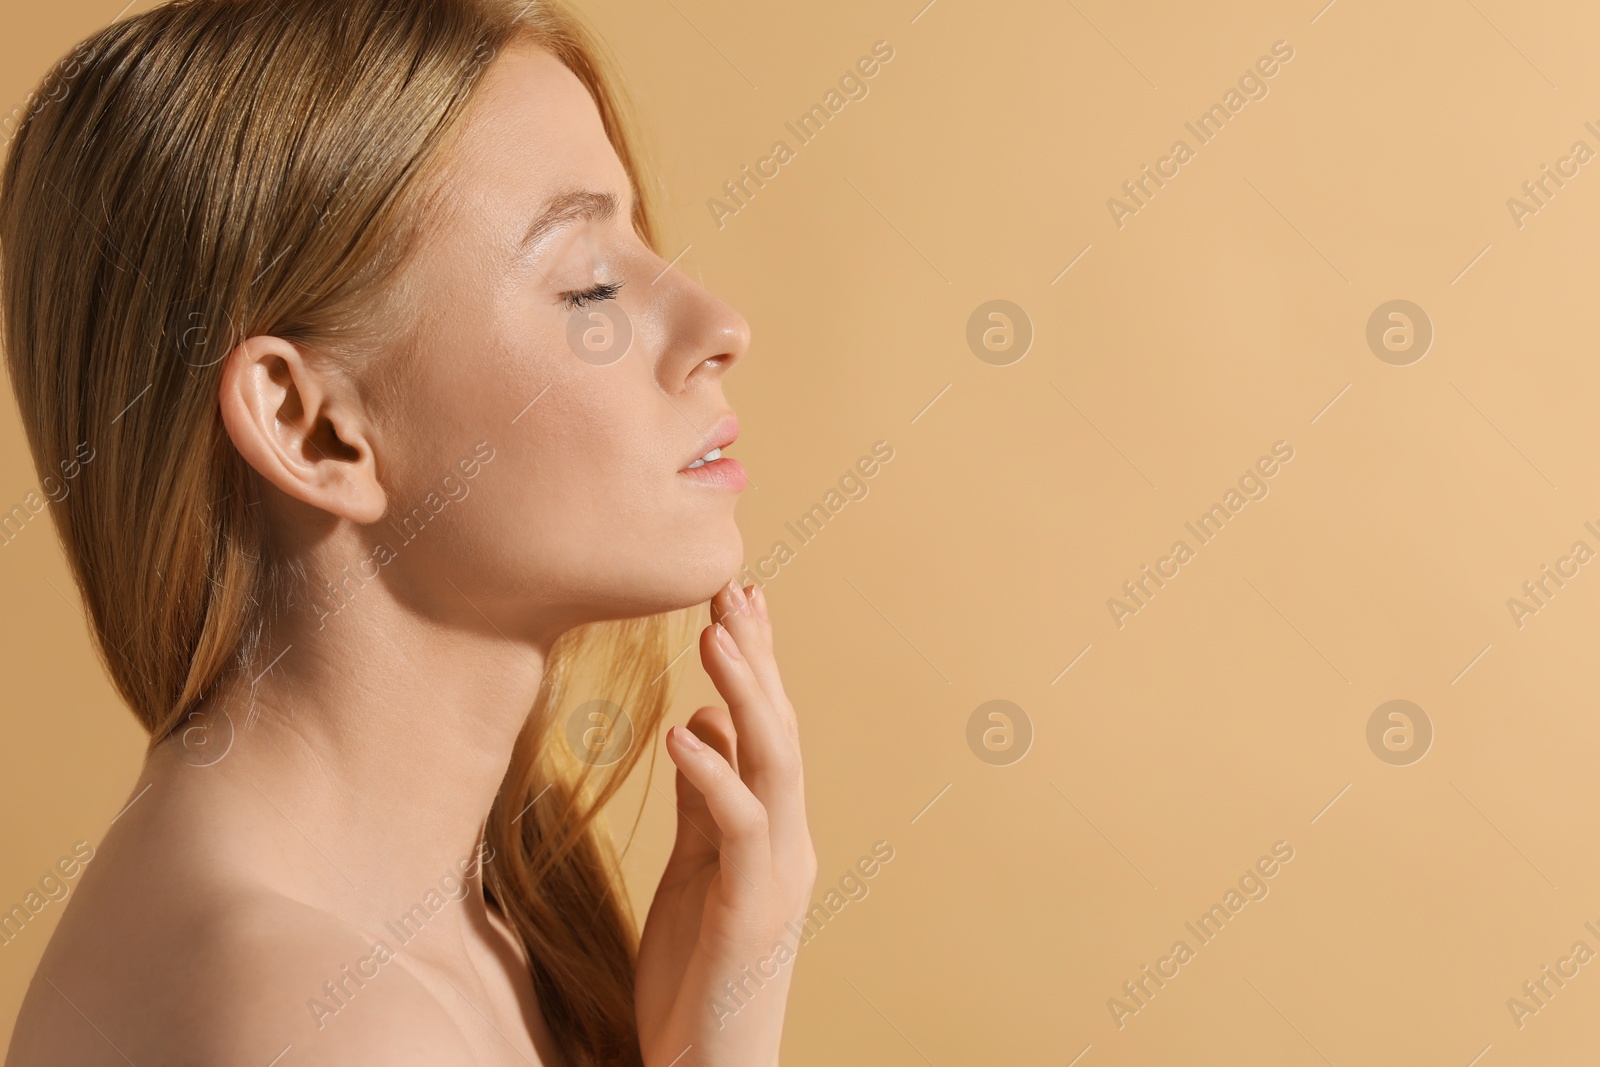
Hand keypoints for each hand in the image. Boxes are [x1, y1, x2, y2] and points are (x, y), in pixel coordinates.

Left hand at [635, 580, 816, 1066]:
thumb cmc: (697, 977)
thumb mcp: (692, 872)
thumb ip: (704, 801)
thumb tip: (700, 724)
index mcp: (773, 830)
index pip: (768, 728)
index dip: (755, 662)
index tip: (735, 599)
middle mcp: (788, 843)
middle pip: (779, 730)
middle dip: (757, 657)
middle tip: (731, 587)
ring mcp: (777, 877)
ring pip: (776, 765)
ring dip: (747, 695)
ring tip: (713, 635)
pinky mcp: (751, 913)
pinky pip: (740, 829)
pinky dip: (715, 776)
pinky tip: (681, 733)